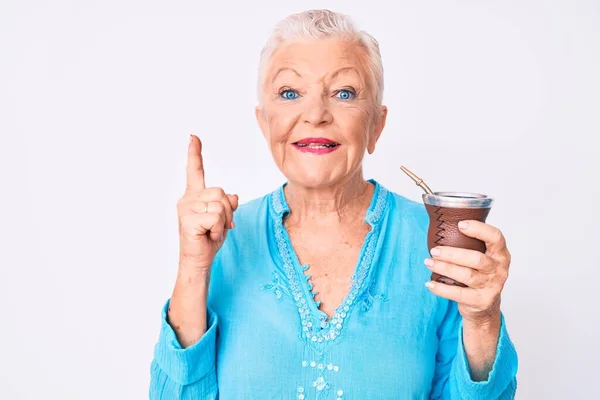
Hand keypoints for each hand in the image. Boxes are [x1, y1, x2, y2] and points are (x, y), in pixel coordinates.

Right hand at [177, 134, 238, 271]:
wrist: (198, 261)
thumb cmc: (208, 239)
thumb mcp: (223, 218)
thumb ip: (227, 204)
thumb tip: (233, 196)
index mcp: (194, 195)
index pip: (195, 171)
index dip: (195, 153)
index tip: (193, 136)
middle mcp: (187, 199)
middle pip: (220, 192)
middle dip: (227, 211)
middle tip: (219, 226)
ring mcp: (186, 209)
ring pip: (220, 204)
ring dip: (223, 221)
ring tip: (212, 231)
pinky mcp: (188, 220)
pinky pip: (216, 217)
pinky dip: (219, 229)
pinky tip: (209, 235)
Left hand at [424, 220, 510, 323]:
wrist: (485, 305)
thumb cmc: (479, 274)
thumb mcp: (482, 256)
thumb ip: (471, 242)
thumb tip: (442, 223)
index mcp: (500, 254)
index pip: (496, 237)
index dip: (479, 229)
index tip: (460, 225)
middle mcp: (499, 269)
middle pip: (476, 259)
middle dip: (452, 254)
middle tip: (434, 250)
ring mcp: (492, 286)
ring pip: (466, 275)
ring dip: (444, 268)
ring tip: (428, 263)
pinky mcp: (481, 301)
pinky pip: (458, 294)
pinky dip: (441, 289)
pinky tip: (429, 284)